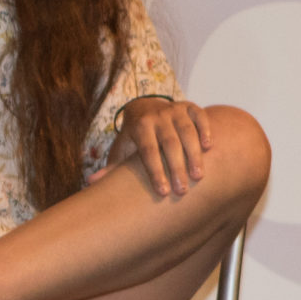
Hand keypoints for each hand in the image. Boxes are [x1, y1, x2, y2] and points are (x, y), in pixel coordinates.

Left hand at [90, 96, 215, 197]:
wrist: (144, 109)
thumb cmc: (133, 137)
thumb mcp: (122, 149)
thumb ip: (112, 166)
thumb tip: (91, 182)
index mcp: (138, 127)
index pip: (148, 152)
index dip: (155, 172)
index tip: (163, 192)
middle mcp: (157, 116)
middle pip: (169, 143)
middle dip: (176, 167)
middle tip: (183, 190)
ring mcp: (174, 110)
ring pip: (186, 131)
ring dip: (194, 153)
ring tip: (199, 176)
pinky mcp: (189, 106)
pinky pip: (199, 115)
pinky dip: (205, 129)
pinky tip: (209, 147)